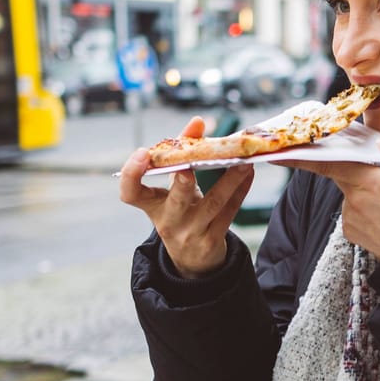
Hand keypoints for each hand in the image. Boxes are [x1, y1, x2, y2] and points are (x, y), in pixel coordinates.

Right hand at [119, 116, 255, 277]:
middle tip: (189, 165)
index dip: (131, 174)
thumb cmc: (180, 211)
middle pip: (175, 201)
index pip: (130, 193)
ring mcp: (191, 233)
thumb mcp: (174, 186)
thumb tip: (198, 122)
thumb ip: (182, 152)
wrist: (191, 258)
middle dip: (182, 183)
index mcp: (152, 205)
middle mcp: (169, 221)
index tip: (142, 153)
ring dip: (229, 180)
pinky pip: (229, 212)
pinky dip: (240, 190)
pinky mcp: (213, 240)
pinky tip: (249, 173)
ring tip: (242, 160)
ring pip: (212, 204)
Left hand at [284, 136, 379, 260]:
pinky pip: (352, 209)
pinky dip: (365, 207)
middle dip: (353, 167)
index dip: (303, 155)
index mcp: (372, 181)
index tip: (279, 152)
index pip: (329, 163)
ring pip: (349, 191)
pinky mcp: (350, 232)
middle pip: (341, 172)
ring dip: (364, 189)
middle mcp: (355, 199)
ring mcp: (350, 217)